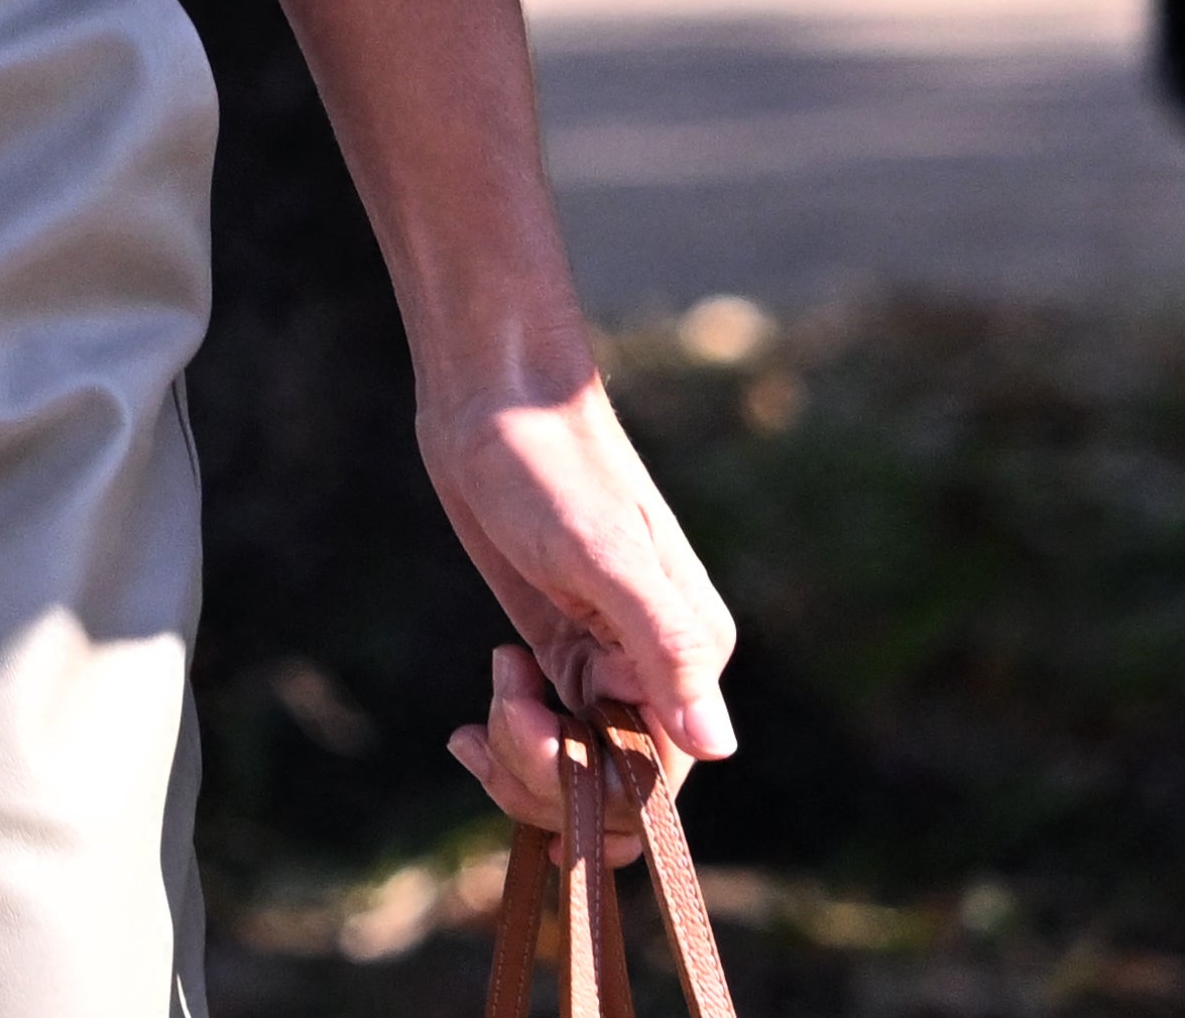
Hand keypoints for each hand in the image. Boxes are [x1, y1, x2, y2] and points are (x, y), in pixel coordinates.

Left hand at [424, 371, 738, 833]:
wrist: (493, 399)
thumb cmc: (551, 461)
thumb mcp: (602, 552)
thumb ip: (663, 646)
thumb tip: (717, 749)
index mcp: (693, 653)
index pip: (658, 776)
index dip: (589, 778)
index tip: (528, 718)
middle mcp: (658, 669)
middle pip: (613, 785)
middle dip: (545, 772)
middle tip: (499, 703)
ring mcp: (606, 662)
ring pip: (575, 768)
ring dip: (519, 757)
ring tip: (489, 696)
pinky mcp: (560, 648)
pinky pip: (548, 733)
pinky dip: (507, 739)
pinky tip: (467, 725)